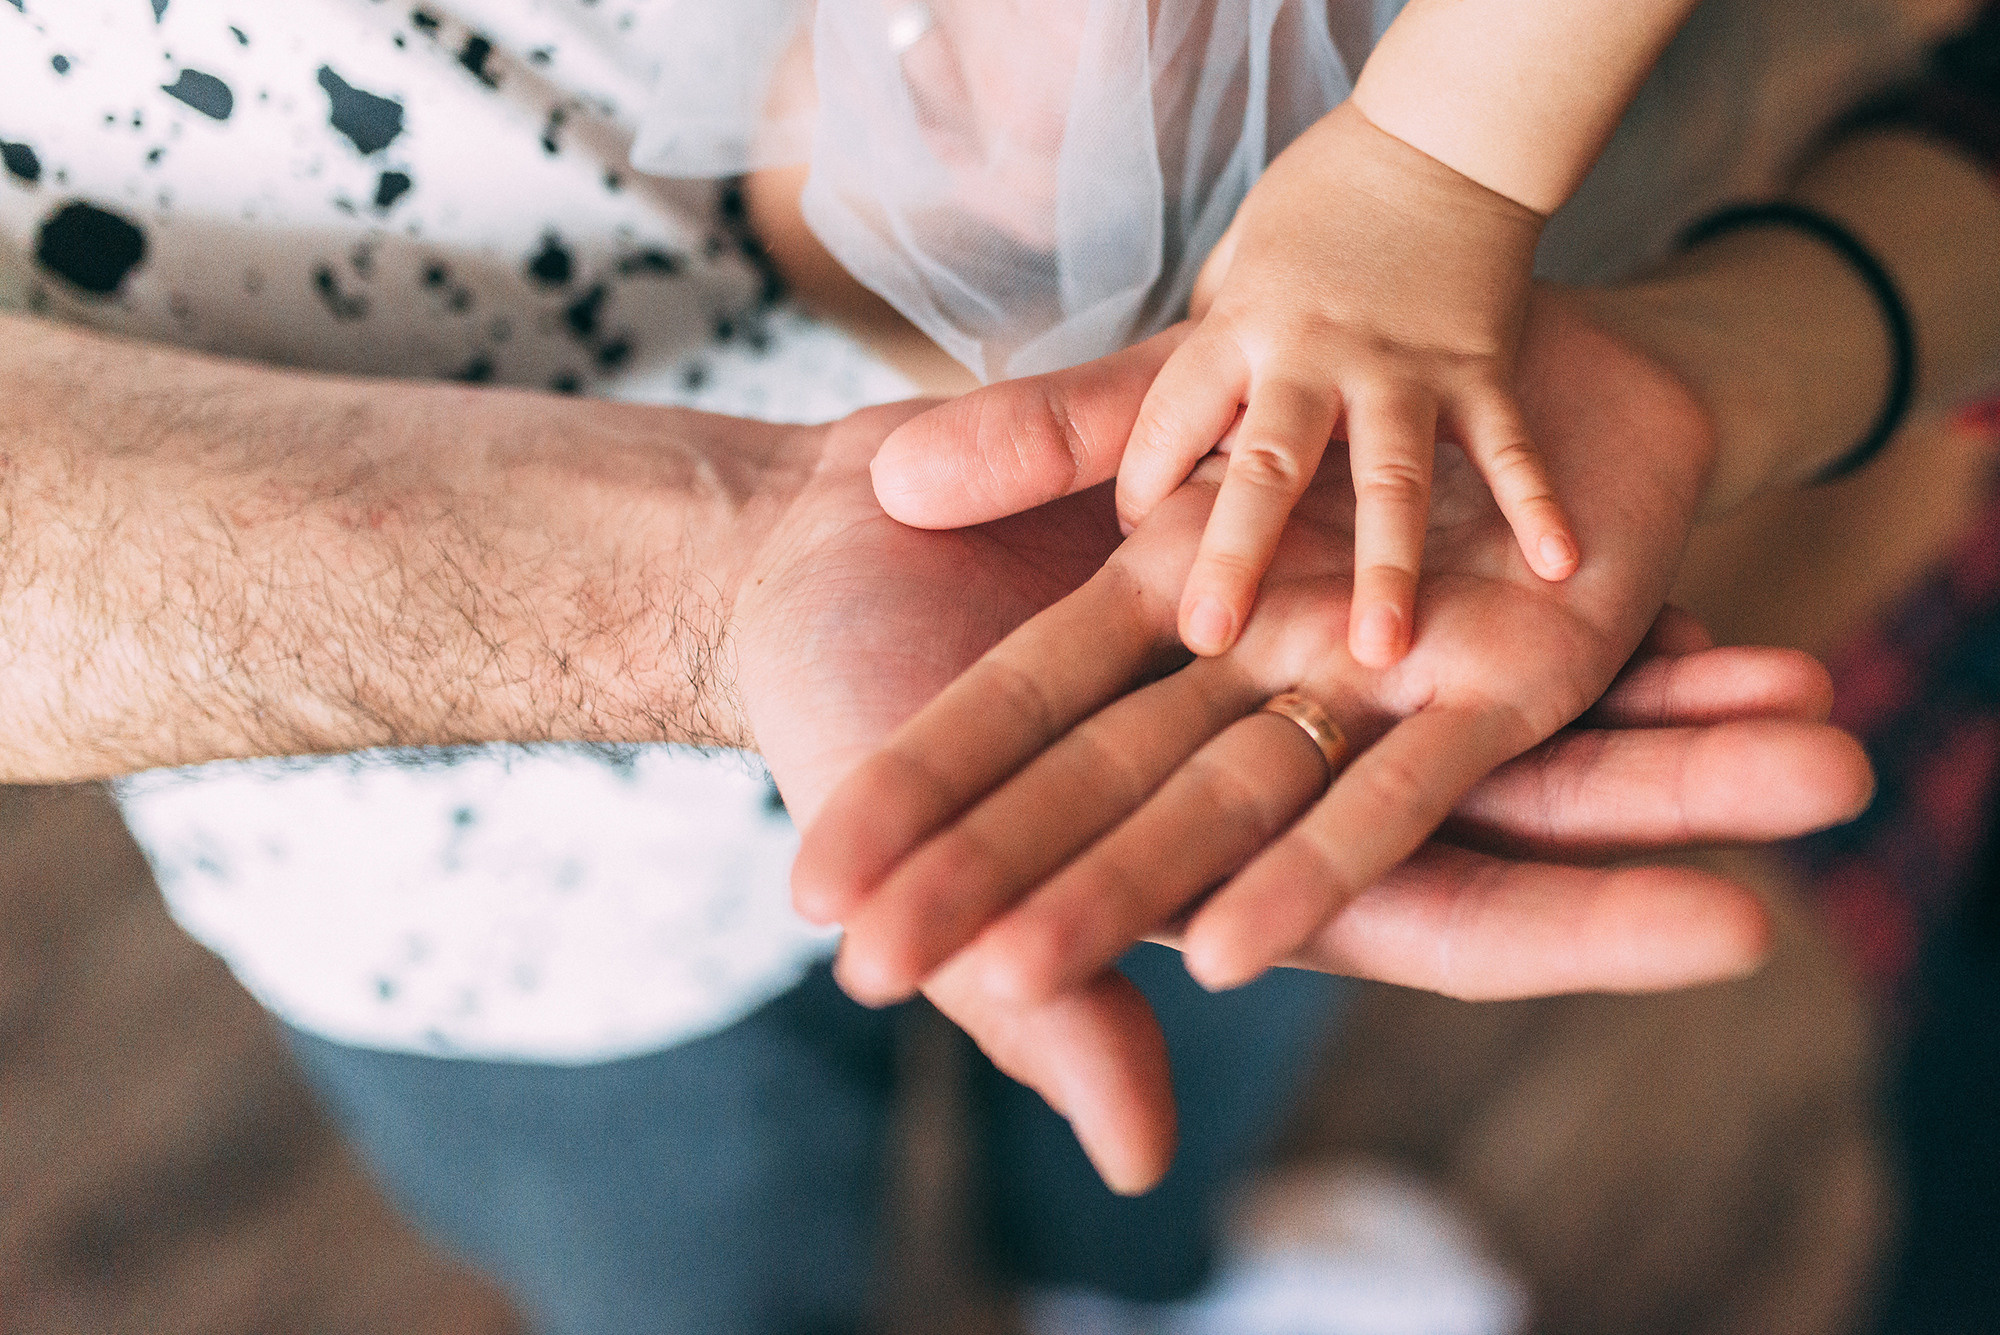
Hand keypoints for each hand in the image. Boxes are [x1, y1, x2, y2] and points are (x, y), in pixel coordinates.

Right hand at [793, 288, 1869, 1189]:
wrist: (805, 571)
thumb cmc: (848, 743)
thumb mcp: (936, 886)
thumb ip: (1051, 1013)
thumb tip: (1149, 1163)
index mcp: (1233, 864)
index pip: (1432, 914)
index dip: (1573, 924)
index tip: (1731, 925)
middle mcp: (1291, 761)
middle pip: (1506, 790)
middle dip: (1663, 783)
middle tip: (1833, 765)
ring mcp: (1290, 646)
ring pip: (1491, 666)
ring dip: (1641, 666)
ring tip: (1799, 661)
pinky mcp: (1272, 538)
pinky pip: (1422, 537)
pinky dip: (1526, 544)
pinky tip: (1656, 543)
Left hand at [1098, 101, 1573, 665]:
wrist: (1440, 133)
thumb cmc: (1318, 204)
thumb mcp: (1234, 265)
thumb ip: (1208, 356)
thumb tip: (1169, 445)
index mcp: (1240, 327)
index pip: (1169, 419)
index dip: (1142, 482)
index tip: (1135, 541)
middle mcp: (1315, 353)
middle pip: (1268, 463)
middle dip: (1237, 552)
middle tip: (1209, 635)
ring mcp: (1403, 365)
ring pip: (1389, 477)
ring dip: (1386, 564)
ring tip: (1380, 649)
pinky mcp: (1481, 366)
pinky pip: (1507, 447)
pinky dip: (1536, 503)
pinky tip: (1560, 566)